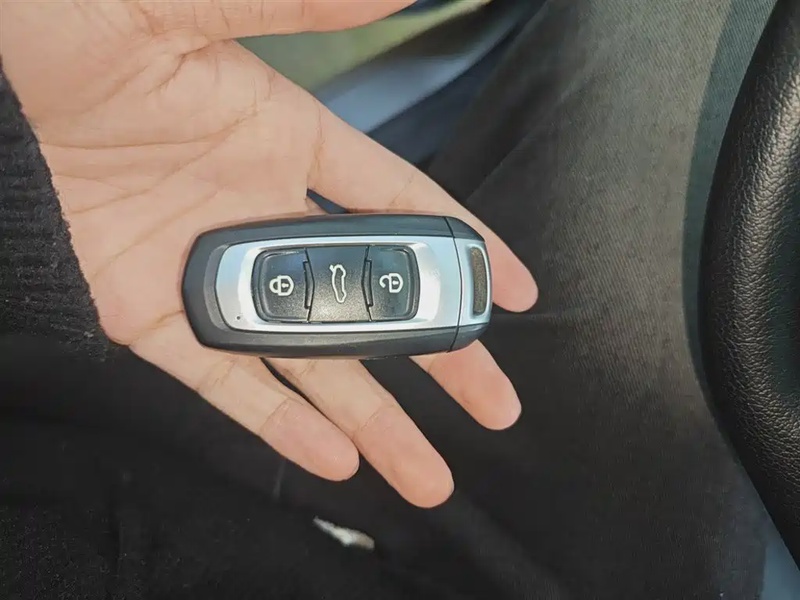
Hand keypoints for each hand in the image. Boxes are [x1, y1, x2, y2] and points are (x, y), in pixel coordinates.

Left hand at [0, 0, 536, 506]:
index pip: (399, 203)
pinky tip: (334, 460)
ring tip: (426, 474)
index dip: (463, 247)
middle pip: (371, 303)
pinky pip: (224, 381)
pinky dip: (277, 423)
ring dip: (371, 420)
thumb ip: (291, 4)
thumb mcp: (186, 8)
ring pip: (310, 360)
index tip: (514, 294)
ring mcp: (211, 272)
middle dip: (438, 360)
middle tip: (495, 408)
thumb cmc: (72, 24)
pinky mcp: (151, 315)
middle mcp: (262, 215)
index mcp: (284, 139)